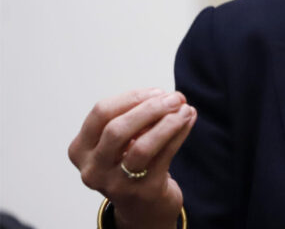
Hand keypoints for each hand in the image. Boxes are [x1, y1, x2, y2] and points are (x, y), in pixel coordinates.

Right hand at [68, 88, 196, 228]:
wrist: (143, 207)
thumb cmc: (131, 164)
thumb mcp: (121, 142)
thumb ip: (135, 119)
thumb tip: (167, 97)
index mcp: (80, 150)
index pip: (101, 113)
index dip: (131, 98)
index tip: (157, 91)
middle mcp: (93, 169)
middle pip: (118, 129)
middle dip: (150, 108)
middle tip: (176, 97)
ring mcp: (116, 184)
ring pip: (142, 146)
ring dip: (168, 122)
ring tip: (186, 109)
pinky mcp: (144, 192)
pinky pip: (165, 156)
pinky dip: (179, 134)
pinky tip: (189, 120)